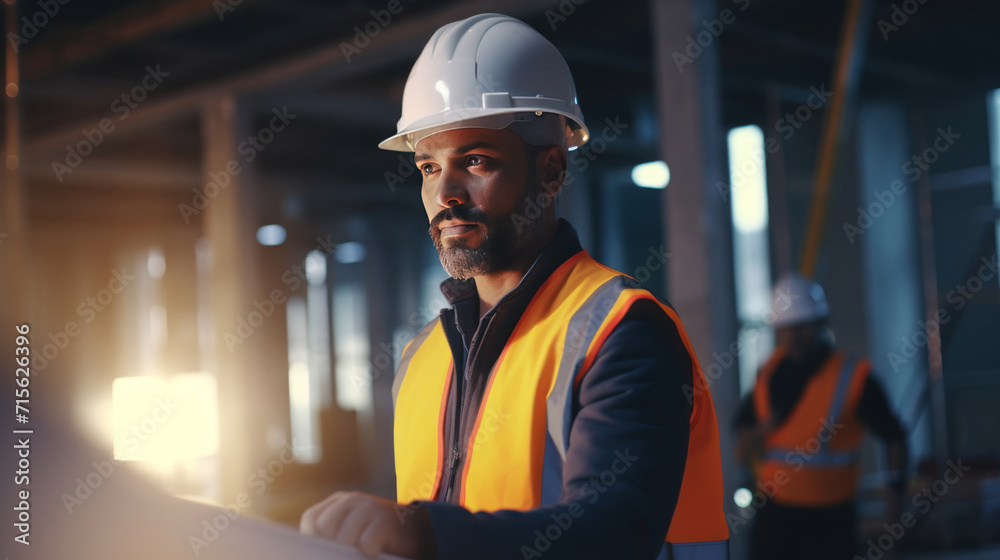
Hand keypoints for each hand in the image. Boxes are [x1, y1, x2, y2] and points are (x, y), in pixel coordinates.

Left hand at [300, 491, 424, 558]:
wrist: (419, 532)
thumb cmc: (378, 539)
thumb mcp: (352, 534)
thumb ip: (333, 538)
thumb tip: (311, 555)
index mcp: (339, 502)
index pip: (312, 520)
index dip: (313, 540)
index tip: (324, 552)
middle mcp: (353, 500)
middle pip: (325, 527)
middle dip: (331, 547)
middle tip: (344, 555)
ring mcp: (371, 507)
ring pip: (345, 536)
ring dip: (351, 553)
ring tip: (361, 555)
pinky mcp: (386, 520)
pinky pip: (367, 542)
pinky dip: (370, 553)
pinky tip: (376, 554)